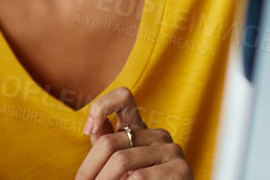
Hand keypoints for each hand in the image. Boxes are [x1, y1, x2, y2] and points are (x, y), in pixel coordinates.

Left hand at [74, 87, 190, 179]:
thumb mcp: (122, 163)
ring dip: (104, 179)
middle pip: (110, 142)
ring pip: (122, 160)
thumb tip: (91, 128)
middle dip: (90, 168)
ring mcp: (172, 151)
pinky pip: (140, 176)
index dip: (101, 106)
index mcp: (143, 130)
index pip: (123, 96)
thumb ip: (107, 144)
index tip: (88, 130)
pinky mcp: (181, 170)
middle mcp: (158, 135)